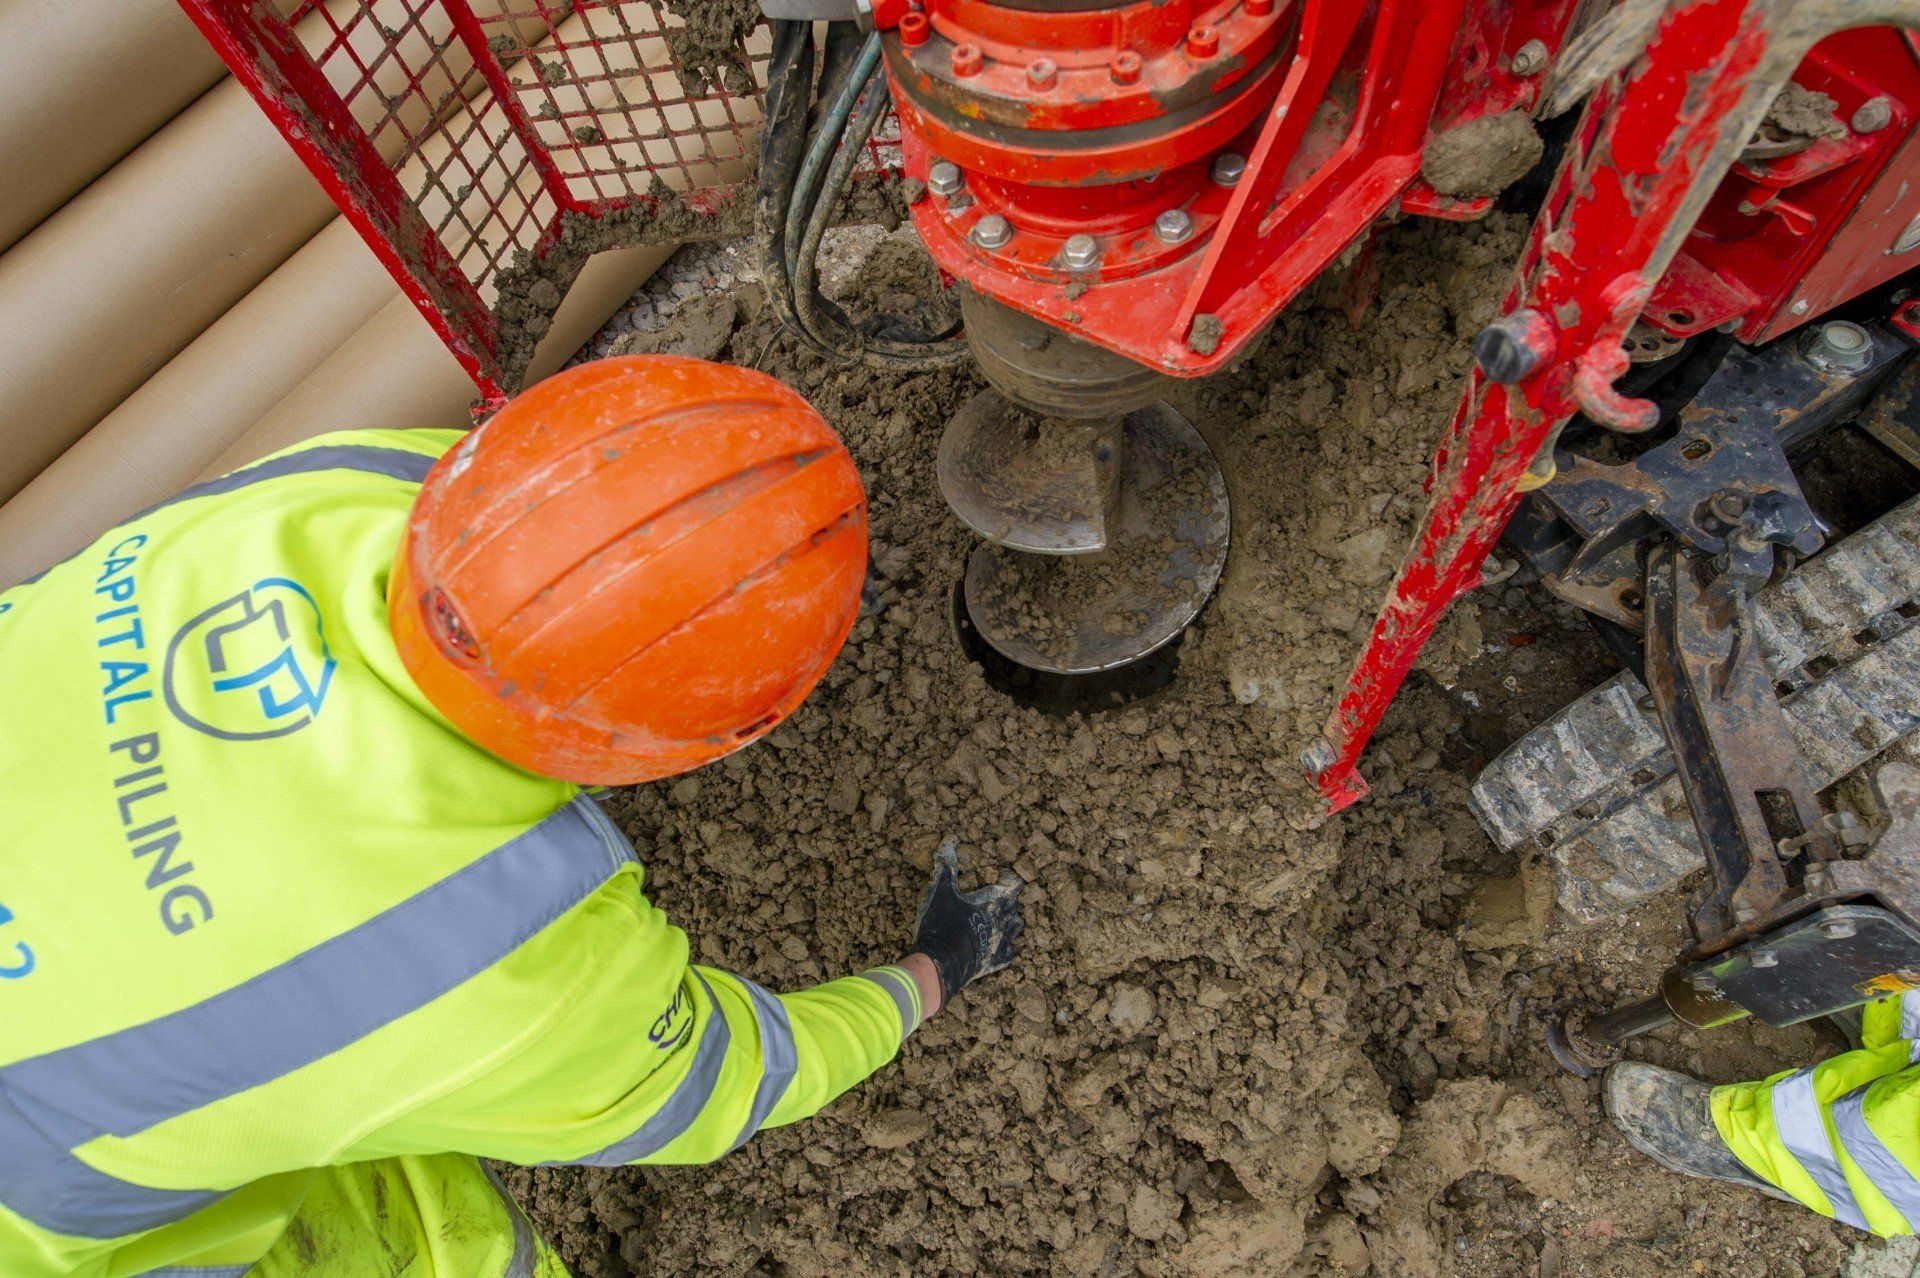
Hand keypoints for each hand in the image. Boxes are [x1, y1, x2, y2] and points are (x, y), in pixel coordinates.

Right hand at [912, 839, 1023, 1003]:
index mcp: (996, 900)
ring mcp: (1003, 942)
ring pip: (1016, 927)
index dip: (1009, 878)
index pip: (1016, 883)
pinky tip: (994, 942)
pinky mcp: (996, 961)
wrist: (941, 964)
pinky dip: (1004, 945)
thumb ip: (946, 864)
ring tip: (996, 917)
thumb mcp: (941, 889)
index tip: (998, 875)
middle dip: (1008, 898)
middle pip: (1016, 904)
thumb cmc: (942, 923)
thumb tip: (951, 839)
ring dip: (1009, 920)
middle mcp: (1005, 920)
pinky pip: (1009, 951)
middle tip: (993, 894)